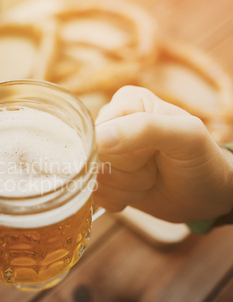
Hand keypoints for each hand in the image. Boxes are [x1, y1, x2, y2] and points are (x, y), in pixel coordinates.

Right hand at [94, 86, 232, 222]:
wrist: (206, 195)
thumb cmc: (201, 160)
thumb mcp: (185, 136)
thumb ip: (144, 128)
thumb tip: (99, 138)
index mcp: (126, 103)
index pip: (99, 133)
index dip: (124, 152)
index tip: (152, 153)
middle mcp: (110, 124)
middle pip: (94, 157)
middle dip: (127, 172)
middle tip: (153, 168)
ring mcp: (104, 153)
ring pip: (93, 179)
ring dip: (126, 188)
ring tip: (149, 179)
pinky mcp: (101, 177)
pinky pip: (94, 194)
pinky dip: (120, 199)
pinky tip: (138, 190)